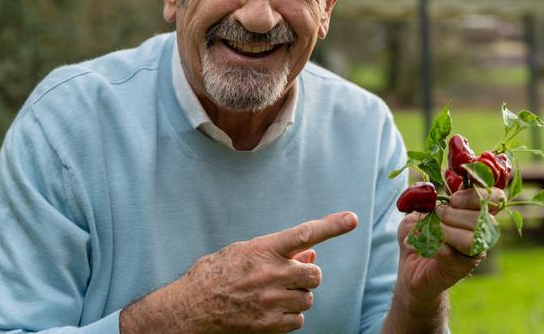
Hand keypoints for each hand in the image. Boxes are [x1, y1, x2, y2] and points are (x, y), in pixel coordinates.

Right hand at [120, 211, 357, 333]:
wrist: (191, 308)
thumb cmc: (215, 274)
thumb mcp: (243, 253)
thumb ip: (277, 252)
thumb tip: (310, 255)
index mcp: (264, 249)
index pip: (305, 234)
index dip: (331, 226)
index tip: (352, 219)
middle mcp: (272, 273)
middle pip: (314, 275)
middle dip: (306, 276)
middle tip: (288, 277)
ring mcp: (272, 300)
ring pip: (307, 299)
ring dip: (296, 297)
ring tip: (271, 295)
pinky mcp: (270, 324)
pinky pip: (298, 320)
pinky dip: (289, 316)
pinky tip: (270, 311)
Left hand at [395, 187, 504, 302]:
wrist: (408, 266)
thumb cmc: (418, 233)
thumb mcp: (420, 209)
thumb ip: (432, 198)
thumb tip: (440, 188)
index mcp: (476, 212)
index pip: (494, 198)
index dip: (476, 195)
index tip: (453, 199)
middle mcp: (481, 232)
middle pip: (483, 218)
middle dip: (454, 214)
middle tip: (437, 216)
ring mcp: (474, 252)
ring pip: (472, 239)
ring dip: (447, 231)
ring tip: (432, 232)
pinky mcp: (461, 269)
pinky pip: (452, 254)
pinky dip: (434, 246)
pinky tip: (425, 246)